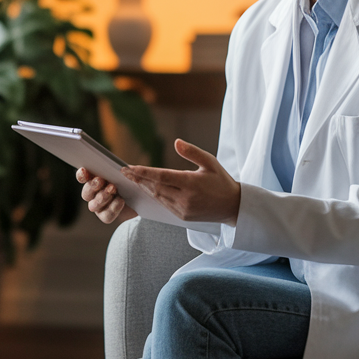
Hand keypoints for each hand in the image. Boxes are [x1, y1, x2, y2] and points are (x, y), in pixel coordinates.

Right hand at [76, 167, 136, 223]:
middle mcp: (94, 193)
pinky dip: (113, 208)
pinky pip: (106, 216)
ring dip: (101, 197)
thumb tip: (124, 169)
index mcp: (95, 178)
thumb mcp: (135, 173)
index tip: (85, 170)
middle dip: (92, 186)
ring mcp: (99, 206)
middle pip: (86, 192)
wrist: (145, 198)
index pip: (82, 176)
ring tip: (113, 189)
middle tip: (101, 180)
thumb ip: (130, 170)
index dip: (81, 174)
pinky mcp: (107, 216)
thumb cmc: (136, 181)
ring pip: (93, 206)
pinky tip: (121, 201)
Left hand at [123, 139, 240, 225]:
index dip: (143, 172)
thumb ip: (192, 152)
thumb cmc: (221, 181)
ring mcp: (184, 209)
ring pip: (158, 197)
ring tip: (132, 178)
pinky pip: (164, 204)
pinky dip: (154, 196)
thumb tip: (176, 142)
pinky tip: (147, 188)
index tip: (129, 168)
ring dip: (144, 187)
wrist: (233, 206)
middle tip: (125, 172)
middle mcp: (186, 198)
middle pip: (155, 187)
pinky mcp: (183, 216)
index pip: (162, 176)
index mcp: (192, 183)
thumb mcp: (210, 162)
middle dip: (139, 179)